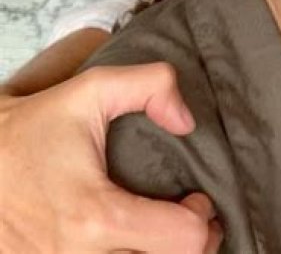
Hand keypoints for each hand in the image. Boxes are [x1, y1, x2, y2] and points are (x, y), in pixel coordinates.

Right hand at [0, 63, 222, 252]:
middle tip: (188, 219)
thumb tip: (186, 121)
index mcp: (96, 216)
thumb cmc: (35, 126)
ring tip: (162, 234)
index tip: (196, 198)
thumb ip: (151, 85)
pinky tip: (131, 244)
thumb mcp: (94, 88)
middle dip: (191, 246)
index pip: (182, 241)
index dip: (202, 218)